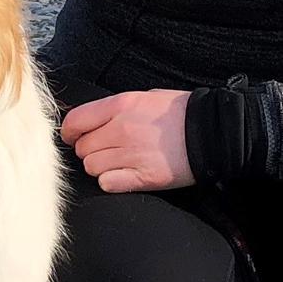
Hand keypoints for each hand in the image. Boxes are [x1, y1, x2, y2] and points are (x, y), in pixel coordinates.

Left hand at [61, 89, 193, 193]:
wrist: (212, 131)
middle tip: (107, 150)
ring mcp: (131, 154)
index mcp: (120, 106)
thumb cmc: (180, 112)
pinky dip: (112, 181)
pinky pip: (108, 183)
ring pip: (92, 167)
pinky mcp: (143, 177)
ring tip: (119, 162)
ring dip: (101, 167)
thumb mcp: (144, 97)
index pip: (75, 121)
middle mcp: (121, 130)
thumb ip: (115, 109)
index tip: (73, 137)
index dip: (70, 132)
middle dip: (90, 151)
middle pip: (82, 148)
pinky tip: (125, 175)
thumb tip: (91, 120)